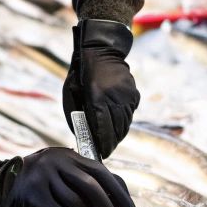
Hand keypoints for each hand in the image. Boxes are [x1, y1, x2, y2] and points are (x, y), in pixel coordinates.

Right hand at [0, 146, 139, 206]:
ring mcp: (44, 179)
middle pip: (94, 187)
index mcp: (70, 155)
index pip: (106, 175)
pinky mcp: (34, 198)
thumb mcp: (61, 176)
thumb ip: (86, 185)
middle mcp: (58, 162)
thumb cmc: (36, 186)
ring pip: (79, 204)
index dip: (123, 199)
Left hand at [64, 19, 138, 157]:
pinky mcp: (134, 94)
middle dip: (111, 143)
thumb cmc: (80, 77)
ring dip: (119, 134)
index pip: (103, 130)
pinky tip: (117, 123)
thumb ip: (80, 117)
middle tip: (106, 150)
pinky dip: (124, 121)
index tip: (101, 154)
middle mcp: (115, 98)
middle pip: (117, 130)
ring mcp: (127, 96)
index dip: (103, 145)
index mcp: (97, 99)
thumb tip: (87, 137)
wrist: (100, 52)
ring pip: (126, 123)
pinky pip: (130, 113)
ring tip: (112, 140)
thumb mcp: (73, 97)